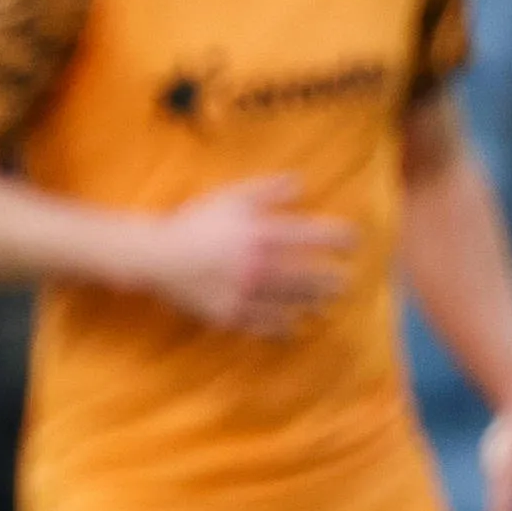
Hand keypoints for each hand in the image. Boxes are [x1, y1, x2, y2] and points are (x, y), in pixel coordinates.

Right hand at [143, 176, 356, 335]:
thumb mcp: (231, 196)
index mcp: (263, 234)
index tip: (354, 241)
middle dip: (332, 279)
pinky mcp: (232, 315)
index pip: (313, 236)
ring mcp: (247, 294)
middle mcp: (260, 266)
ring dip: (314, 304)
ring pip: (292, 303)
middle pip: (309, 276)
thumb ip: (267, 189)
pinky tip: (294, 327)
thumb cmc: (196, 221)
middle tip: (346, 280)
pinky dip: (283, 327)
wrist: (157, 257)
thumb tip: (302, 183)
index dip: (339, 238)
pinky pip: (264, 325)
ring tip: (327, 305)